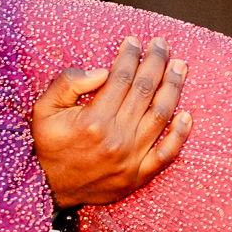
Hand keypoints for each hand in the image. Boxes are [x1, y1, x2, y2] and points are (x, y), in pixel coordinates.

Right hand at [31, 35, 191, 206]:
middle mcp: (117, 138)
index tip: (135, 42)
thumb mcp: (44, 110)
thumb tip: (101, 71)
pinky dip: (180, 135)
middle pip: (145, 91)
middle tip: (162, 45)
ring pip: (160, 115)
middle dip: (156, 63)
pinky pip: (167, 154)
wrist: (49, 189)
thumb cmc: (48, 145)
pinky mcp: (139, 175)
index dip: (130, 56)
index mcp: (94, 120)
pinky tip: (187, 115)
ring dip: (173, 88)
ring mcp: (131, 158)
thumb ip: (67, 84)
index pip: (122, 78)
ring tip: (180, 67)